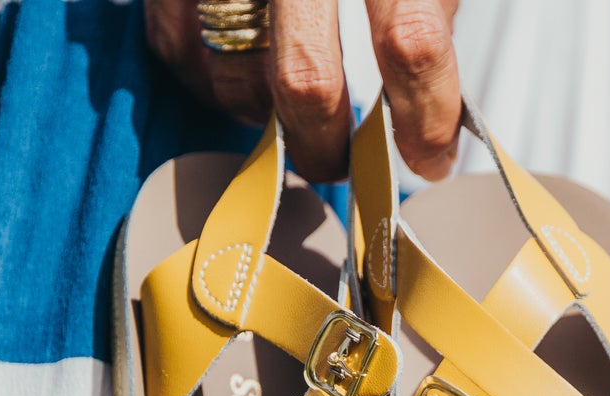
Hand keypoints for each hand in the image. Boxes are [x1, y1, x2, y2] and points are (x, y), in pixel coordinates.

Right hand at [146, 0, 462, 181]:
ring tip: (288, 110)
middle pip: (304, 79)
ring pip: (231, 75)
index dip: (425, 116)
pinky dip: (209, 75)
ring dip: (263, 116)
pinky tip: (238, 67)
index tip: (430, 158)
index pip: (411, 40)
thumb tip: (434, 107)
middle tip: (342, 166)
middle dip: (327, 146)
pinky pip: (175, 47)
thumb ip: (429, 3)